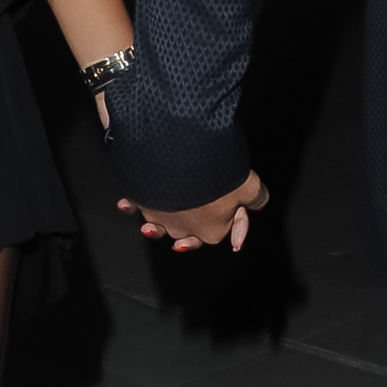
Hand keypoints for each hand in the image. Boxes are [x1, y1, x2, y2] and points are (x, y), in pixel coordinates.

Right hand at [117, 170, 268, 254]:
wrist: (178, 153)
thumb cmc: (216, 173)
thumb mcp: (248, 183)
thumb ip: (256, 196)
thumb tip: (260, 201)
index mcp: (212, 231)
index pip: (226, 229)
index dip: (236, 220)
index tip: (237, 215)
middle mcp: (184, 228)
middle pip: (191, 229)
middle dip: (193, 226)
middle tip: (189, 233)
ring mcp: (159, 215)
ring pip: (159, 222)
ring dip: (157, 223)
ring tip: (152, 226)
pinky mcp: (139, 198)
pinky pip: (136, 204)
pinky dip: (133, 203)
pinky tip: (127, 203)